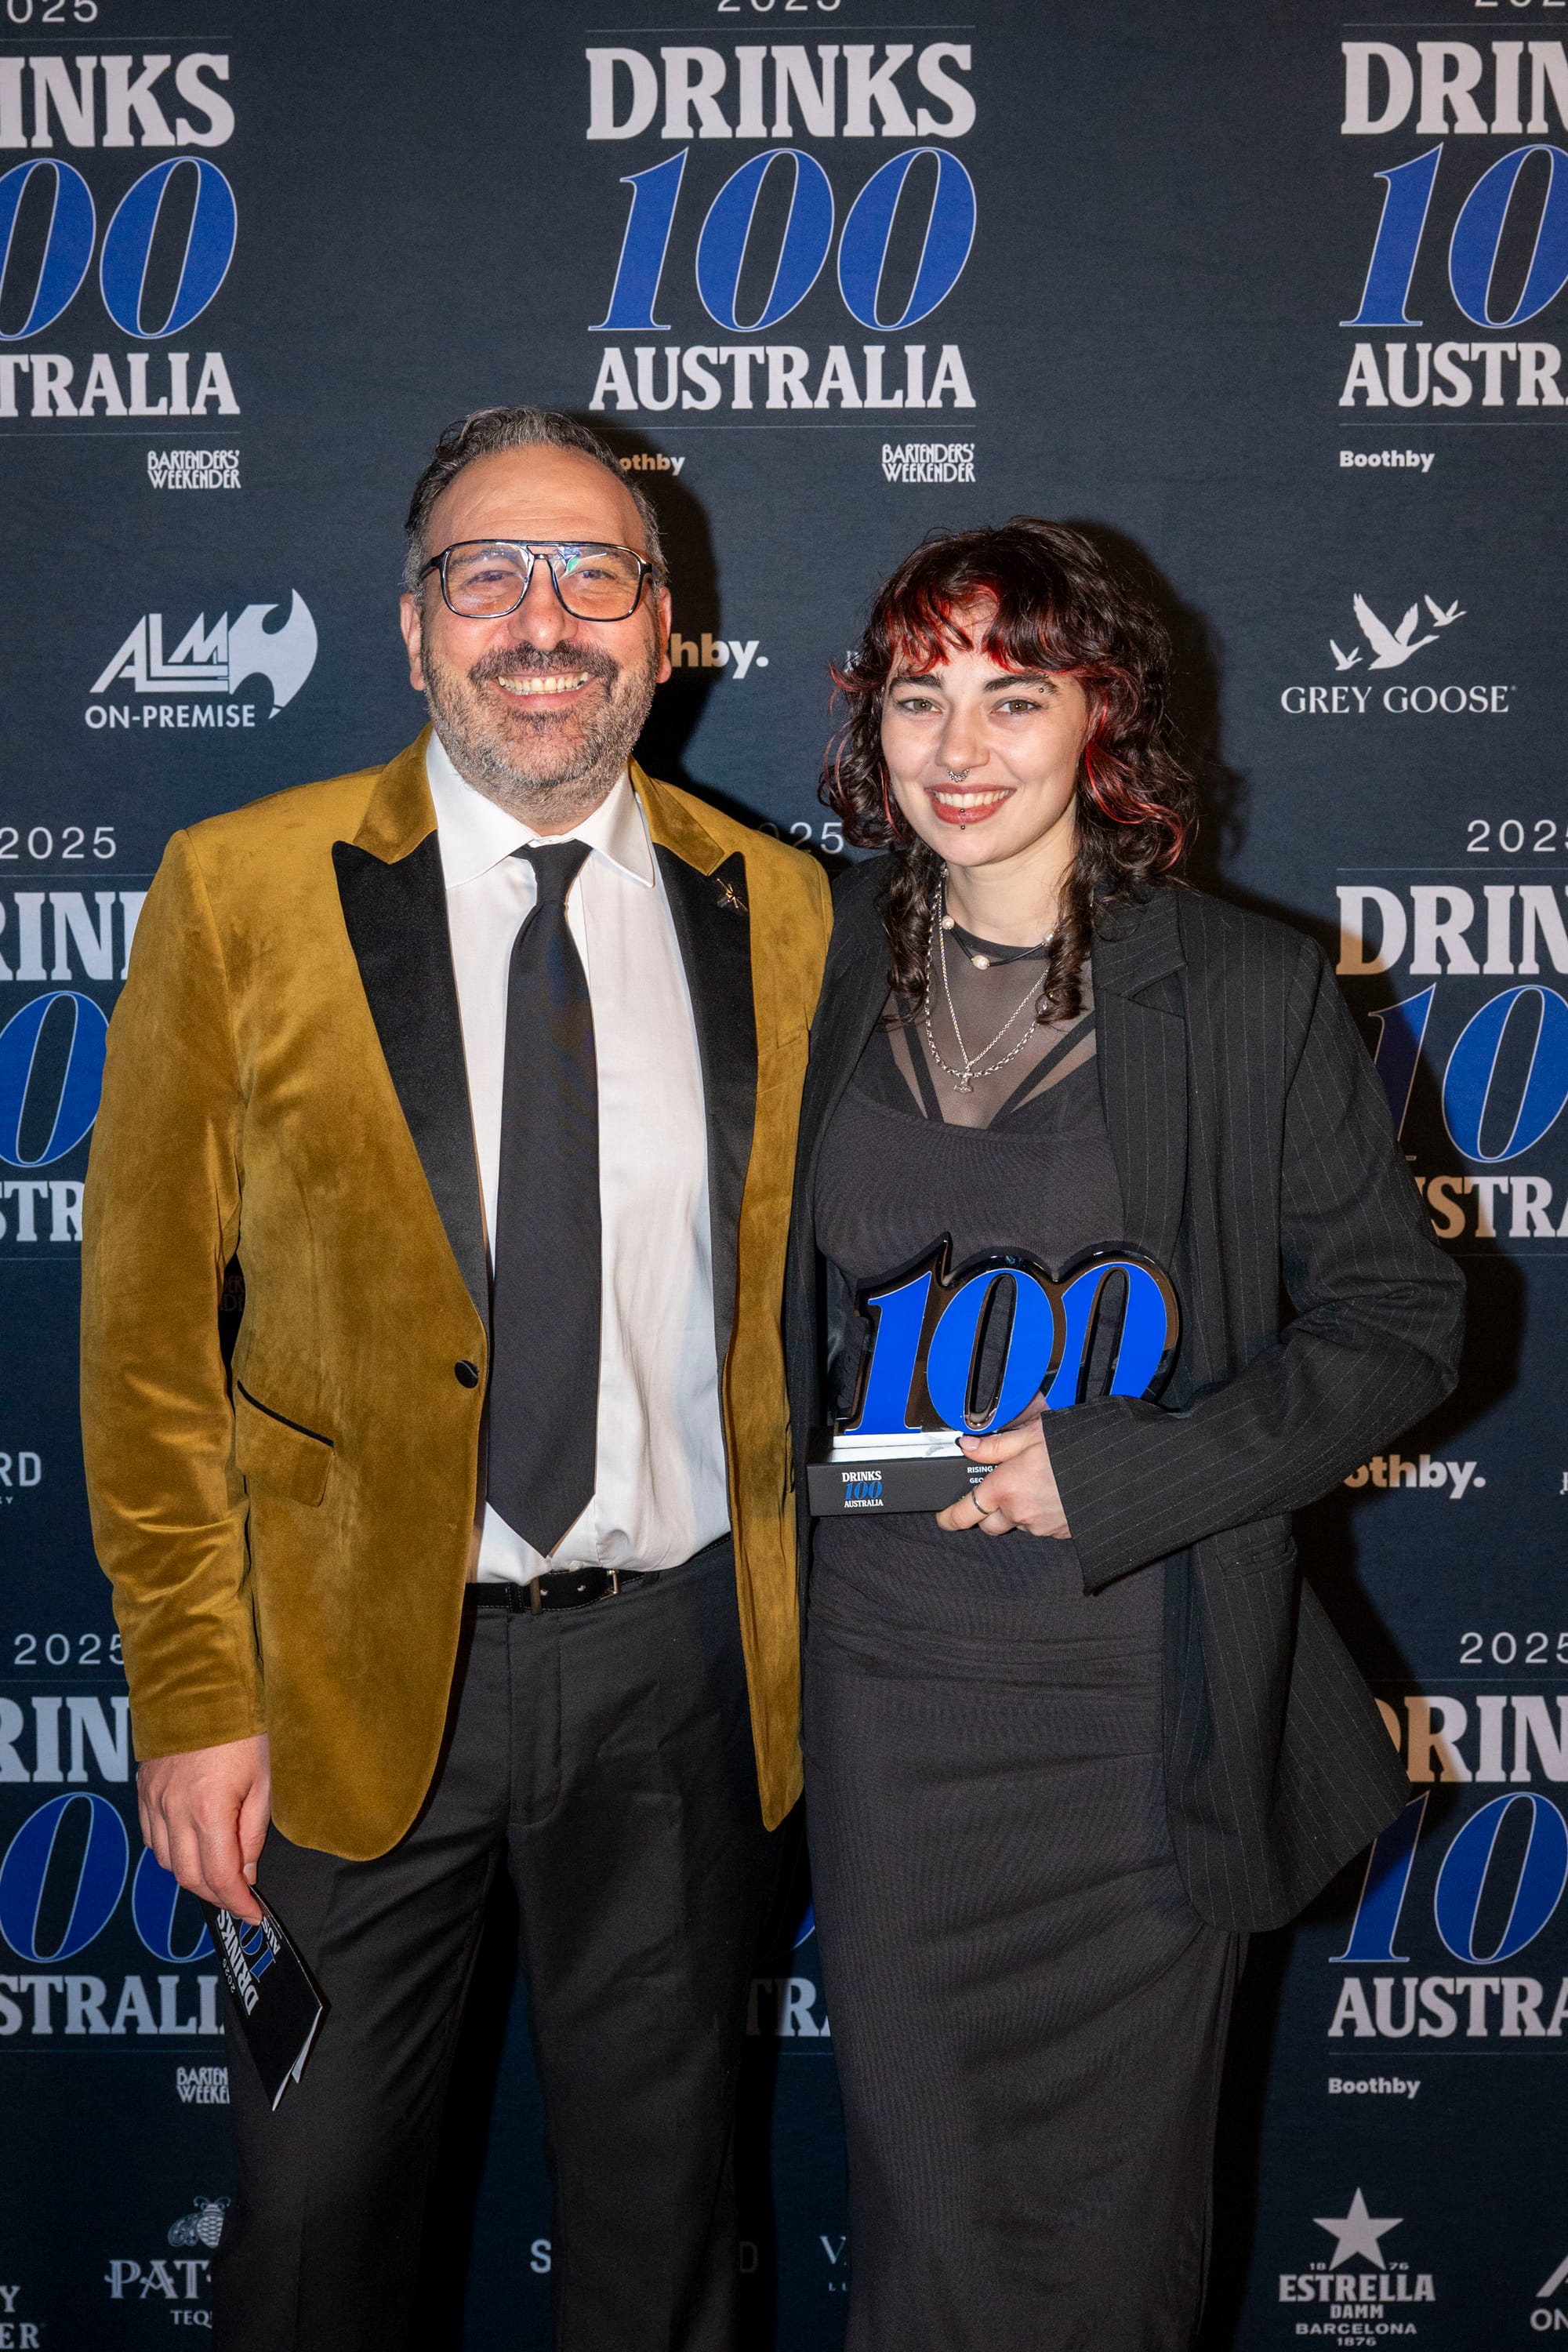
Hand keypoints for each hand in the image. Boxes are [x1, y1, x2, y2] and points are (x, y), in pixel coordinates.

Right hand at [138, 1734, 270, 1923]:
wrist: (200, 1685)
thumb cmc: (242, 1727)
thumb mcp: (264, 1779)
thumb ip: (252, 1831)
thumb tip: (246, 1873)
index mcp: (208, 1810)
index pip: (219, 1877)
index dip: (238, 1902)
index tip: (254, 1913)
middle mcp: (174, 1811)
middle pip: (189, 1877)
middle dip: (216, 1895)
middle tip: (240, 1899)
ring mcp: (154, 1801)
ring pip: (166, 1861)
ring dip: (193, 1875)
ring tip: (219, 1874)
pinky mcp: (144, 1789)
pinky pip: (152, 1837)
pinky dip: (171, 1852)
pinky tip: (191, 1847)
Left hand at [935, 1419, 1071, 1539]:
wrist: (1120, 1469)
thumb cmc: (1077, 1446)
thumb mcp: (1032, 1434)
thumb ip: (996, 1445)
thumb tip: (969, 1446)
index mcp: (1005, 1488)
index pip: (965, 1513)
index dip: (950, 1518)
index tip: (943, 1518)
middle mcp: (1020, 1513)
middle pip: (990, 1524)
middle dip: (989, 1511)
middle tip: (1001, 1487)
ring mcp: (1042, 1526)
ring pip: (1018, 1524)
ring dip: (1018, 1510)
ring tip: (1038, 1481)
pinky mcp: (1061, 1532)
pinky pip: (1041, 1526)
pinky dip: (1041, 1513)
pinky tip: (1054, 1491)